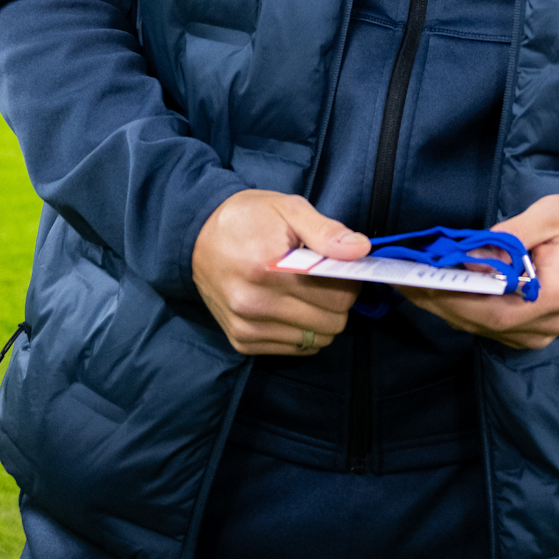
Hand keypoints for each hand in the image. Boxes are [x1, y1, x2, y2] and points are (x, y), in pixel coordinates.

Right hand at [192, 191, 368, 356]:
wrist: (197, 237)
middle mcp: (254, 304)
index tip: (339, 267)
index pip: (337, 296)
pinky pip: (295, 349)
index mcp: (268, 269)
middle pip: (331, 323)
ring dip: (320, 318)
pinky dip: (301, 330)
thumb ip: (326, 231)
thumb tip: (361, 250)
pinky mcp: (241, 341)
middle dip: (337, 301)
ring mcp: (246, 327)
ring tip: (305, 291)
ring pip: (316, 340)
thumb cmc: (248, 219)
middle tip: (324, 278)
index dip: (348, 281)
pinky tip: (289, 305)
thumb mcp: (289, 208)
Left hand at [402, 195, 558, 353]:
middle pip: (482, 323)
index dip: (453, 300)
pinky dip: (463, 311)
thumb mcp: (551, 215)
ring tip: (410, 285)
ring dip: (446, 308)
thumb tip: (470, 250)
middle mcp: (546, 325)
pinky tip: (440, 293)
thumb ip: (511, 235)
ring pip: (482, 328)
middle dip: (438, 303)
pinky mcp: (532, 331)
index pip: (494, 309)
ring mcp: (540, 334)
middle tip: (401, 283)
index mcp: (555, 296)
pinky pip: (491, 327)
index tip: (419, 283)